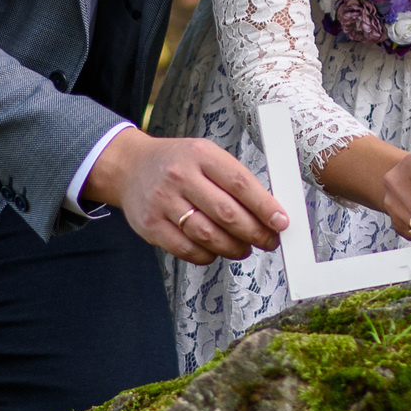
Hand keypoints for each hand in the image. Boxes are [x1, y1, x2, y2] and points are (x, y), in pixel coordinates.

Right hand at [85, 129, 287, 264]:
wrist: (129, 167)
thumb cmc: (177, 163)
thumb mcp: (205, 155)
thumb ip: (234, 179)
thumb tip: (269, 211)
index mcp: (201, 155)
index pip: (240, 183)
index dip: (265, 206)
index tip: (281, 222)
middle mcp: (180, 177)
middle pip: (226, 213)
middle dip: (255, 233)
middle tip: (269, 241)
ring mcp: (163, 202)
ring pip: (208, 235)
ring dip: (234, 248)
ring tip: (244, 248)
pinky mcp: (150, 226)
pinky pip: (187, 250)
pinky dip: (208, 256)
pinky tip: (217, 251)